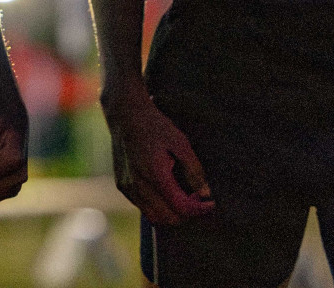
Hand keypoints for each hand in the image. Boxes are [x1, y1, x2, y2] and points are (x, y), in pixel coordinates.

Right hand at [103, 88, 212, 225]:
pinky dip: (157, 207)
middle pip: (168, 218)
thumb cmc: (155, 126)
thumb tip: (206, 194)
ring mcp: (128, 187)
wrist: (125, 114)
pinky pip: (143, 207)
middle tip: (197, 198)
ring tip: (183, 195)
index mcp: (155, 174)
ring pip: (154, 217)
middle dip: (187, 213)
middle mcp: (138, 185)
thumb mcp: (180, 142)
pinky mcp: (122, 186)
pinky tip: (166, 190)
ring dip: (171, 212)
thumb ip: (194, 170)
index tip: (211, 203)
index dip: (200, 209)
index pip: (181, 208)